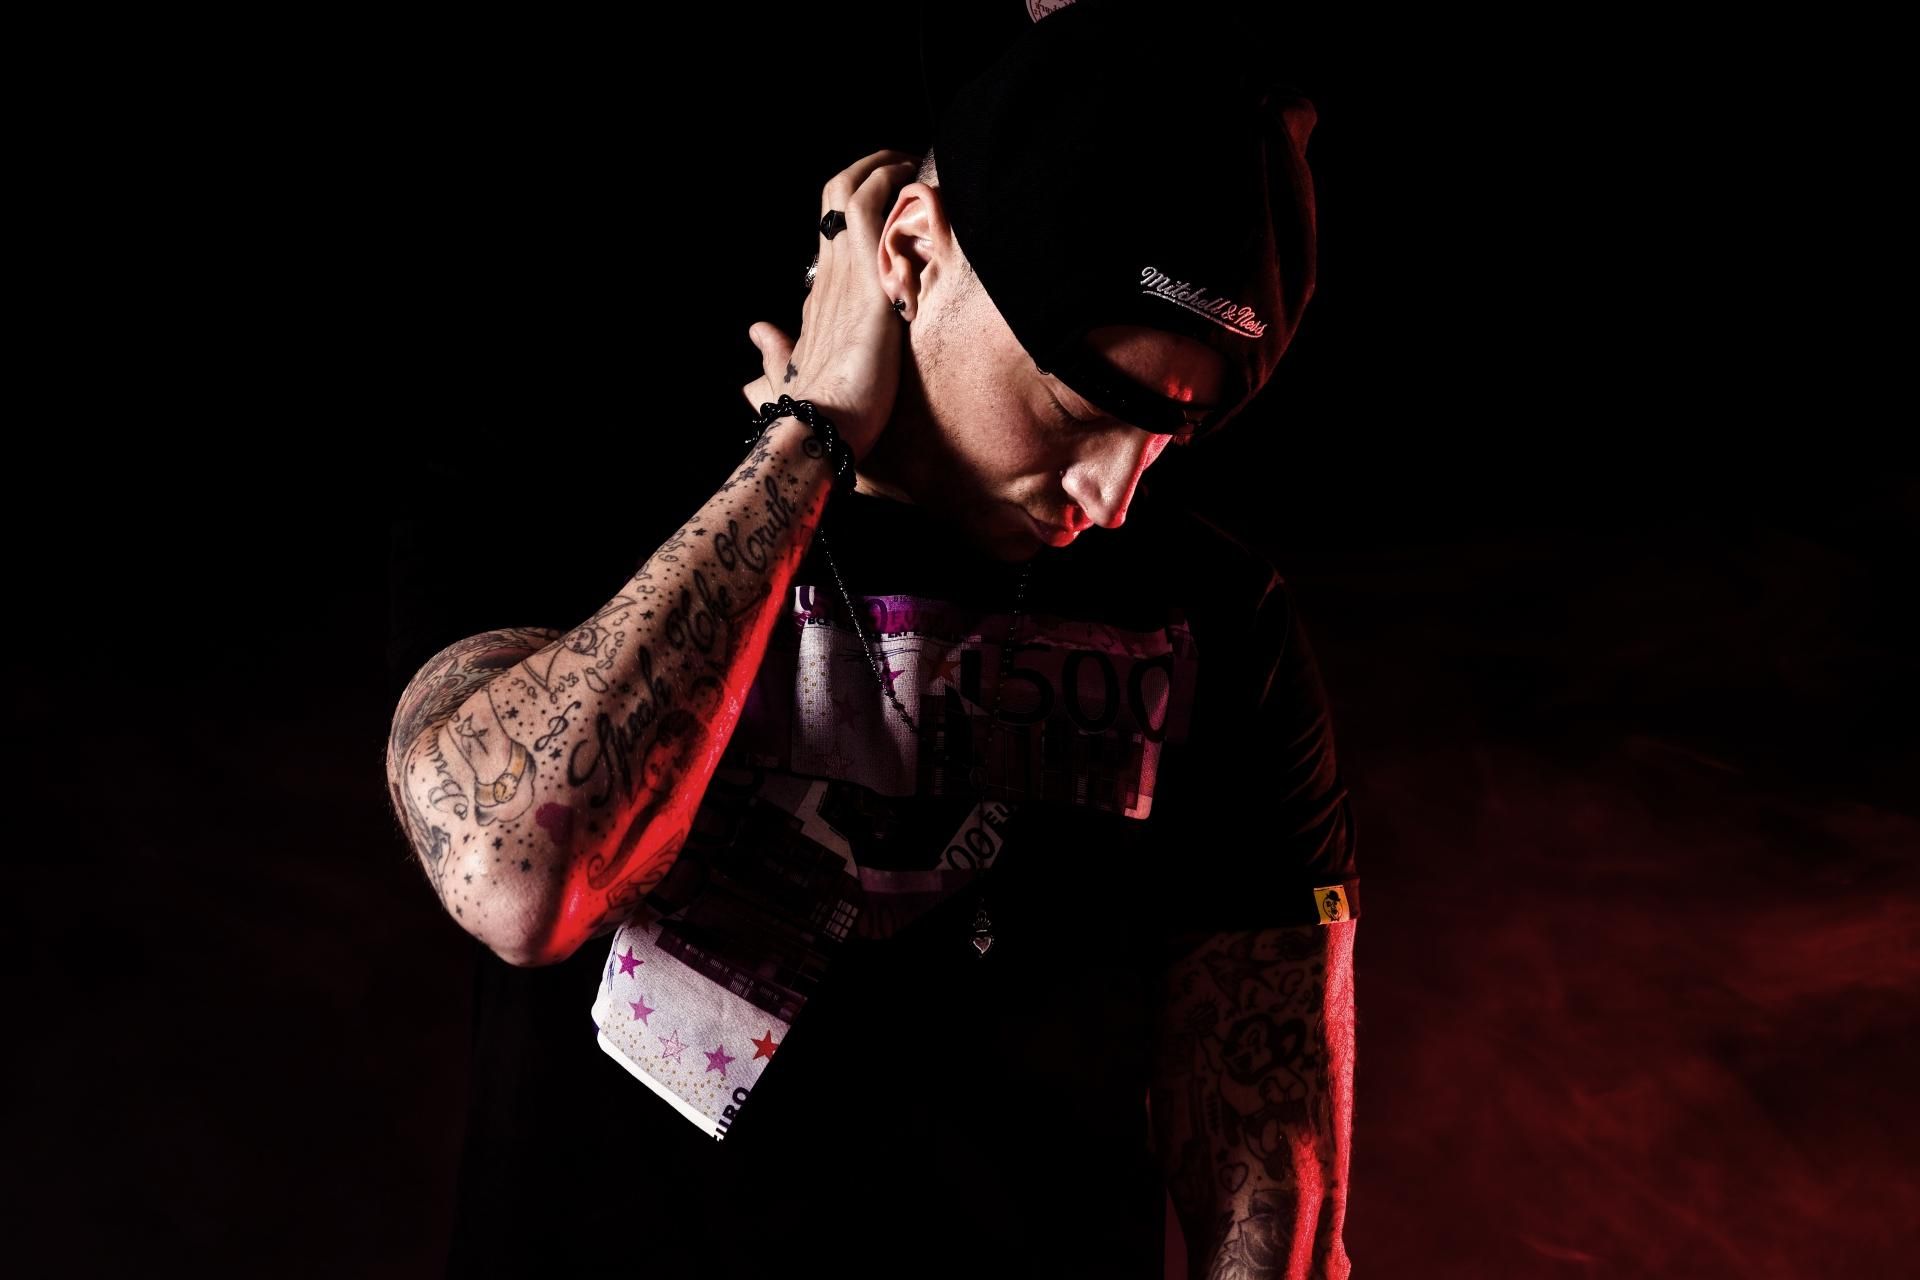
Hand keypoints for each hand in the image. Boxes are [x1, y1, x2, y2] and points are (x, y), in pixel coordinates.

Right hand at [741, 149, 918, 464]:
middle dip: (870, 169)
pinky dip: (891, 189)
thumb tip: (756, 332)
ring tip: (911, 164)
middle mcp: (827, 278)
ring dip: (884, 167)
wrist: (815, 432)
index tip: (886, 195)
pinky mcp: (868, 286)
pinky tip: (914, 186)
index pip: (832, 233)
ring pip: (851, 191)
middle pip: (835, 196)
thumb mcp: (791, 376)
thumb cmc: (812, 414)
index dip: (857, 206)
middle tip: (903, 165)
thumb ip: (775, 352)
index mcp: (817, 298)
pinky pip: (872, 214)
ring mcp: (845, 277)